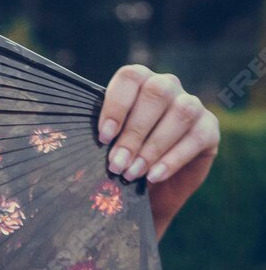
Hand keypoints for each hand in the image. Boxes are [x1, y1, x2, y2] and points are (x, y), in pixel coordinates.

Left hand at [98, 63, 219, 234]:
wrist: (150, 192)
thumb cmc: (120, 162)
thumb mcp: (104, 148)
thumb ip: (95, 137)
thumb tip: (61, 139)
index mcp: (139, 82)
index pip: (131, 77)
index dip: (117, 104)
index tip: (103, 137)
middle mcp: (168, 87)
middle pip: (156, 94)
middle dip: (134, 132)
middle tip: (116, 164)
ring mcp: (191, 105)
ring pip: (180, 112)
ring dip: (153, 146)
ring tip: (132, 174)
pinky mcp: (209, 128)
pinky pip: (196, 136)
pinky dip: (173, 158)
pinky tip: (153, 176)